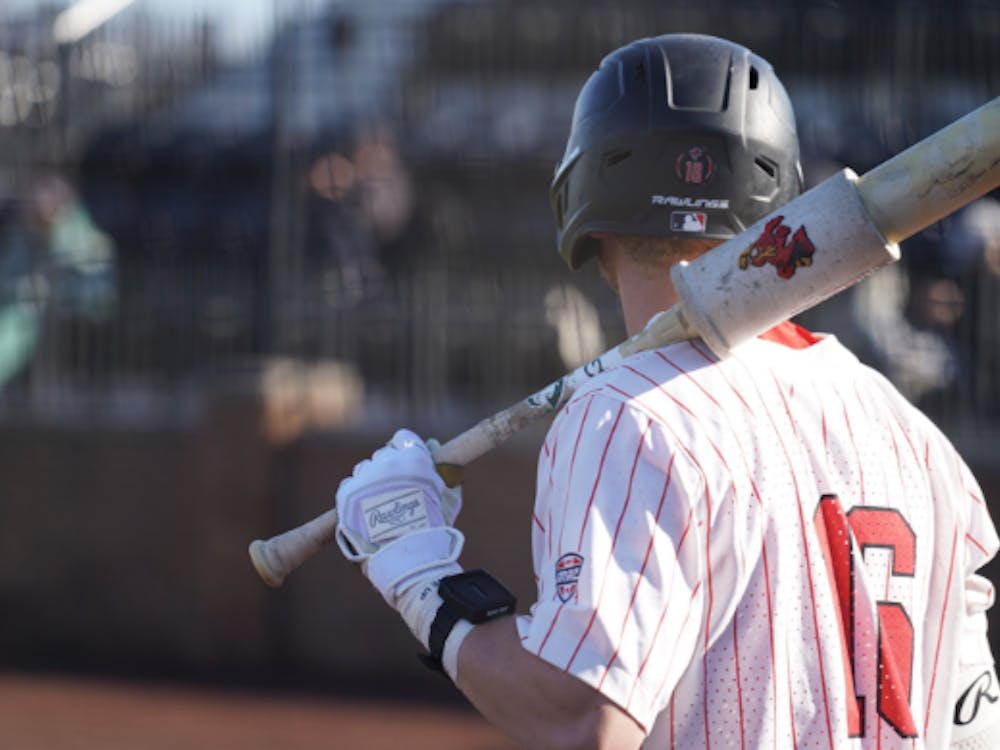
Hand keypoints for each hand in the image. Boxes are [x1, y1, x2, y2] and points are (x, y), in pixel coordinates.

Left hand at [335, 429, 464, 648]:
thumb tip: (435, 448)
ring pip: (364, 469)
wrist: (406, 557)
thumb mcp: (447, 497)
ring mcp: (365, 477)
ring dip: (371, 481)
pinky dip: (355, 495)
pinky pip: (349, 485)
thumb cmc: (433, 529)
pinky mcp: (346, 494)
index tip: (407, 462)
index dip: (406, 449)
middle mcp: (388, 462)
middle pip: (384, 454)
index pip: (404, 437)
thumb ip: (443, 471)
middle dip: (389, 469)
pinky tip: (365, 511)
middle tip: (396, 491)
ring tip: (380, 505)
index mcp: (414, 458)